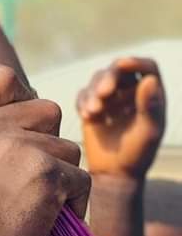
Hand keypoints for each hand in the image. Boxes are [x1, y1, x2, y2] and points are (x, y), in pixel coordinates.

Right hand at [0, 66, 89, 235]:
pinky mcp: (44, 175)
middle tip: (32, 181)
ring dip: (60, 179)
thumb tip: (1, 126)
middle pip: (46, 111)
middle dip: (46, 144)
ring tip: (35, 212)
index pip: (1, 77)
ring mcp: (15, 149)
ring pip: (67, 148)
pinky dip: (72, 206)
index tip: (21, 127)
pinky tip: (48, 226)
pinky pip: (80, 179)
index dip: (20, 98)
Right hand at [77, 57, 165, 179]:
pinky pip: (83, 95)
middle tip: (103, 93)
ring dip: (94, 92)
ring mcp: (110, 100)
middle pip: (118, 70)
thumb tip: (149, 80)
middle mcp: (131, 92)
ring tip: (93, 112)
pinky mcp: (92, 109)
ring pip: (98, 80)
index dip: (135, 62)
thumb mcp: (149, 131)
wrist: (115, 173)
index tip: (122, 64)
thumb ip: (151, 106)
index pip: (147, 67)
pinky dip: (83, 102)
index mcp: (151, 93)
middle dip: (109, 78)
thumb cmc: (138, 154)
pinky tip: (88, 116)